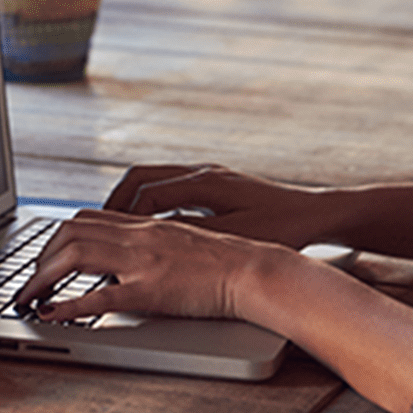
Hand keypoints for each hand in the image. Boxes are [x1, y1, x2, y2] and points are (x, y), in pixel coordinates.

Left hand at [14, 209, 288, 322]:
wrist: (257, 269)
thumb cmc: (232, 259)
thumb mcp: (187, 240)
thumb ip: (157, 243)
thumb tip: (133, 258)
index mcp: (149, 224)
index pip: (91, 216)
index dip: (61, 234)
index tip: (49, 255)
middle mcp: (140, 234)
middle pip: (72, 229)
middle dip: (42, 254)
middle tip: (32, 278)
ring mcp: (142, 260)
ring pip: (74, 254)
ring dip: (43, 275)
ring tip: (30, 296)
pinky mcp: (149, 290)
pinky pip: (97, 296)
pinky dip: (67, 305)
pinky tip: (51, 313)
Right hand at [104, 164, 331, 249]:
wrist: (318, 214)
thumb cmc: (284, 227)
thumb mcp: (236, 237)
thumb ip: (193, 236)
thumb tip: (153, 240)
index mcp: (205, 183)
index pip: (146, 193)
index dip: (121, 215)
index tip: (102, 235)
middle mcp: (203, 172)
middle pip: (140, 177)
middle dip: (114, 201)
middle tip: (94, 225)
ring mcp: (209, 176)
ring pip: (153, 179)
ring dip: (130, 200)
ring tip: (112, 226)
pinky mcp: (216, 185)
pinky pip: (169, 187)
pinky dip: (150, 203)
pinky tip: (147, 226)